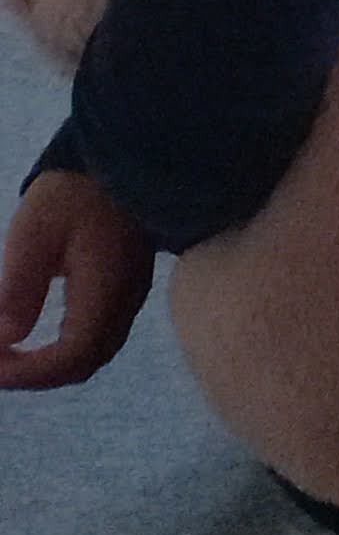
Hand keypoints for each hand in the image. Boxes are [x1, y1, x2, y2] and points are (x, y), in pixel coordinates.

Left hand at [0, 170, 151, 389]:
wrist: (124, 160)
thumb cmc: (74, 193)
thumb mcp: (34, 234)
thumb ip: (19, 288)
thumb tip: (5, 339)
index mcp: (105, 291)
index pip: (71, 356)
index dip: (28, 374)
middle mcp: (124, 302)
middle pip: (84, 363)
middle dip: (34, 375)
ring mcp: (130, 296)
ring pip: (93, 353)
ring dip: (49, 364)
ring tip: (8, 354)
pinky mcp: (126, 288)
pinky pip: (98, 336)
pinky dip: (63, 349)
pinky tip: (33, 335)